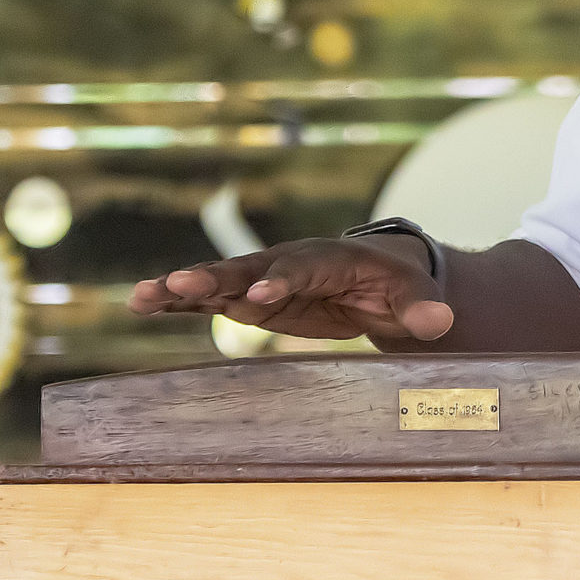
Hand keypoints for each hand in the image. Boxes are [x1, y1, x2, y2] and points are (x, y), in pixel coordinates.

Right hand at [127, 236, 453, 342]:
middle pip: (249, 269)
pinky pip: (211, 299)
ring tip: (139, 296)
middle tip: (178, 284)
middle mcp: (289, 262)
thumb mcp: (416, 294)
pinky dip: (179, 301)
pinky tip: (142, 304)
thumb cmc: (400, 283)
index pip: (302, 269)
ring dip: (181, 288)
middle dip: (215, 278)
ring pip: (220, 282)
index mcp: (330, 258)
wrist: (380, 274)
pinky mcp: (251, 298)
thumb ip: (423, 307)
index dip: (282, 281)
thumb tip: (440, 322)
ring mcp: (265, 279)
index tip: (261, 295)